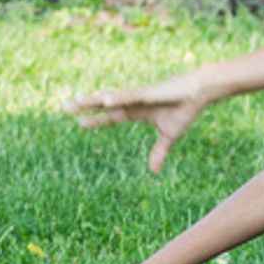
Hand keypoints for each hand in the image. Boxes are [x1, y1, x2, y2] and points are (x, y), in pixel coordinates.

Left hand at [62, 73, 206, 173]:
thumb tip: (153, 172)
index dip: (96, 120)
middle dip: (85, 106)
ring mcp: (139, 95)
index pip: (111, 117)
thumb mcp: (169, 136)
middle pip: (104, 104)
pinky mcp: (149, 92)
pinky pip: (130, 96)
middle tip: (63, 107)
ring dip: (94, 100)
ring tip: (76, 102)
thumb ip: (159, 152)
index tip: (78, 123)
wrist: (200, 91)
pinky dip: (117, 98)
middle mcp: (133, 101)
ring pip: (112, 98)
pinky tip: (104, 100)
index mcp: (136, 110)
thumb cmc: (184, 109)